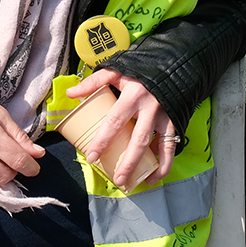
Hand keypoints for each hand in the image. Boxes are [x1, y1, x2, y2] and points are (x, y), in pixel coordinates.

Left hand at [66, 69, 174, 186]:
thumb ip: (93, 82)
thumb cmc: (140, 69)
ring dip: (148, 167)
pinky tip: (154, 176)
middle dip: (127, 162)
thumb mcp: (116, 70)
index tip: (92, 157)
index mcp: (133, 95)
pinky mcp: (175, 121)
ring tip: (135, 184)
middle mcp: (150, 108)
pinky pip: (171, 146)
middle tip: (116, 179)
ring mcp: (165, 116)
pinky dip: (165, 163)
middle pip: (138, 140)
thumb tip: (70, 93)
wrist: (173, 62)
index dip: (103, 141)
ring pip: (158, 146)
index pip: (114, 122)